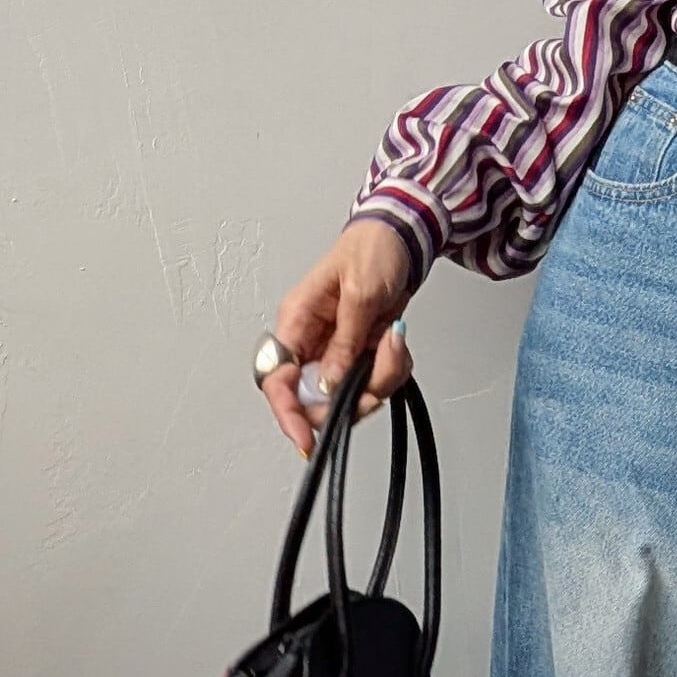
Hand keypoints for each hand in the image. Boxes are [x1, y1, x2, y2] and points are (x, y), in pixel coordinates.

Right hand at [260, 219, 418, 456]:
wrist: (399, 239)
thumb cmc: (371, 250)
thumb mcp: (360, 293)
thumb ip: (344, 341)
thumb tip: (327, 383)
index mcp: (296, 321)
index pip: (277, 379)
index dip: (287, 413)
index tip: (305, 437)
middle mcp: (310, 341)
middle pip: (316, 398)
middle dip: (352, 396)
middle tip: (376, 377)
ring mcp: (335, 350)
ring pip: (350, 394)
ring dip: (379, 378)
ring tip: (392, 341)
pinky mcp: (358, 354)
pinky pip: (373, 381)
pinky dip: (391, 369)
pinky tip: (395, 342)